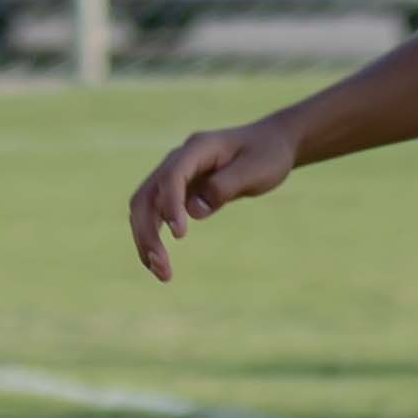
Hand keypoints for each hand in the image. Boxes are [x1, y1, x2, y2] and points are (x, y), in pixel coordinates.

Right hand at [126, 118, 298, 278]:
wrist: (272, 143)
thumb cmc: (267, 155)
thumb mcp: (255, 170)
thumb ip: (225, 187)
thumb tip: (193, 211)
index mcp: (197, 148)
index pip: (172, 177)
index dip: (171, 205)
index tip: (180, 236)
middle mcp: (179, 159)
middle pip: (146, 196)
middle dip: (147, 232)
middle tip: (162, 266)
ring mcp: (175, 175)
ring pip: (145, 208)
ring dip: (146, 240)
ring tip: (162, 274)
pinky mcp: (178, 190)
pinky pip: (156, 214)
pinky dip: (153, 237)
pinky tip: (159, 263)